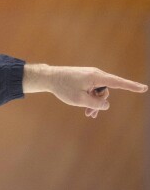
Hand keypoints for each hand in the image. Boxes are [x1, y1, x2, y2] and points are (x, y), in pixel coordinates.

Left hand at [23, 64, 147, 118]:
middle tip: (89, 114)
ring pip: (99, 92)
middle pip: (106, 91)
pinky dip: (90, 98)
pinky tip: (86, 109)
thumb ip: (96, 104)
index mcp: (96, 77)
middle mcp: (95, 74)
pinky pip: (93, 90)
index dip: (131, 87)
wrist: (49, 77)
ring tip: (87, 114)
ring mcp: (90, 76)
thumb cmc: (63, 87)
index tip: (144, 88)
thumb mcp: (80, 100)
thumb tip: (107, 105)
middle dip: (100, 103)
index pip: (118, 82)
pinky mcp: (85, 78)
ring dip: (94, 102)